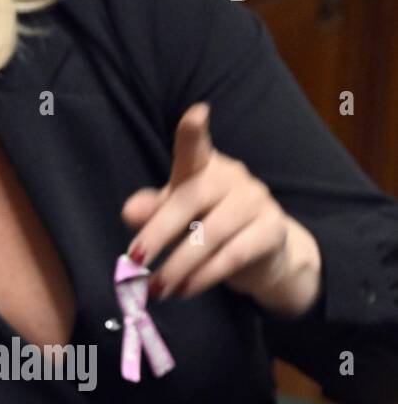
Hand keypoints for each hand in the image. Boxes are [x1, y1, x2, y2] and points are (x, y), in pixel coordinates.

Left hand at [121, 102, 321, 315]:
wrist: (263, 255)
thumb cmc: (206, 224)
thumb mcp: (175, 216)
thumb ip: (153, 210)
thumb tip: (129, 212)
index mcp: (205, 167)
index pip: (197, 147)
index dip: (194, 132)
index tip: (197, 113)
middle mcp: (233, 178)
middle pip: (191, 199)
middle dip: (159, 231)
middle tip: (134, 259)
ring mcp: (257, 202)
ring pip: (212, 233)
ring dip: (180, 264)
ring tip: (157, 287)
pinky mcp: (273, 231)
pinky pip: (235, 255)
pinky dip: (205, 276)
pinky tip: (185, 290)